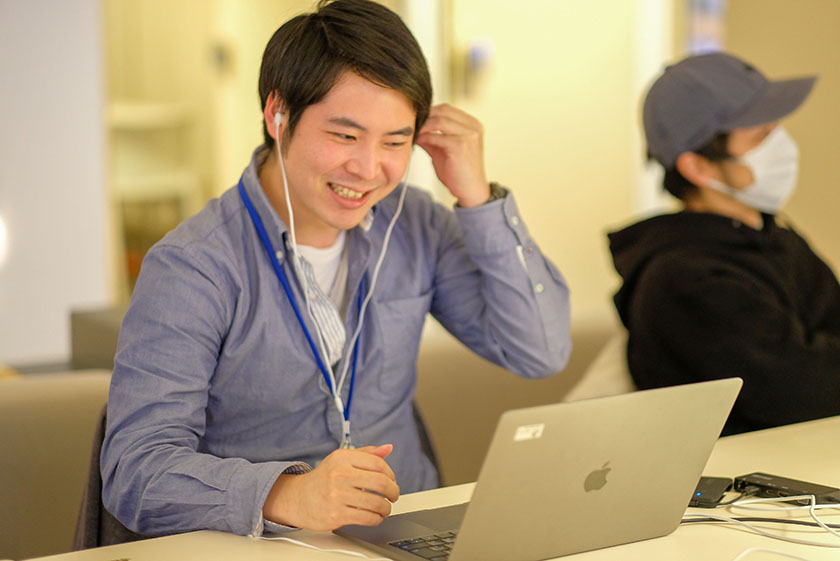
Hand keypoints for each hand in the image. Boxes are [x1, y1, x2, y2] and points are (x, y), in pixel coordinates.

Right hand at [262, 444, 399, 530]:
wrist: (298, 499)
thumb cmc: (324, 479)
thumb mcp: (341, 460)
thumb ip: (366, 454)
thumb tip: (388, 448)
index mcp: (342, 457)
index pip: (378, 463)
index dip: (391, 473)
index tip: (392, 480)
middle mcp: (339, 474)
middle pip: (381, 482)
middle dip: (393, 491)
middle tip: (394, 495)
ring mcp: (337, 495)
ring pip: (376, 503)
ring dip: (386, 508)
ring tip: (385, 508)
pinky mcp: (336, 515)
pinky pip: (367, 518)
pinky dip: (376, 519)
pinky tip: (375, 516)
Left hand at [416, 103, 489, 207]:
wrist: (470, 191)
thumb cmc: (458, 172)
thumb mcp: (443, 150)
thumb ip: (432, 137)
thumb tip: (413, 127)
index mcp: (471, 124)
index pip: (446, 109)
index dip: (428, 112)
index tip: (414, 119)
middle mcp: (473, 127)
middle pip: (443, 111)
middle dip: (424, 116)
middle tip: (409, 123)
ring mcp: (469, 135)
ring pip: (439, 121)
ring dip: (423, 126)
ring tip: (412, 132)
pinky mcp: (461, 146)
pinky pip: (437, 136)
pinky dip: (425, 137)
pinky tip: (417, 141)